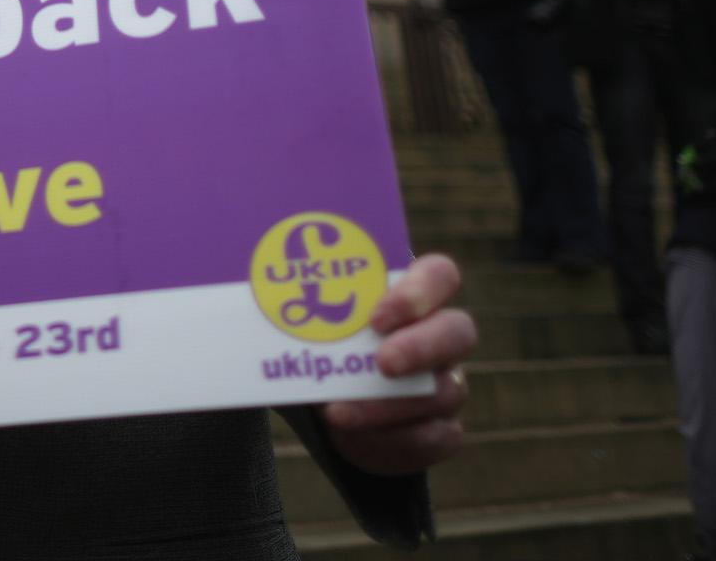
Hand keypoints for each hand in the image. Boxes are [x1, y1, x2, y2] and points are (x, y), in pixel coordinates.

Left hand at [320, 253, 474, 476]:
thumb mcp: (309, 320)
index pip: (440, 275)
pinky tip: (357, 438)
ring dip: (390, 404)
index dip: (418, 292)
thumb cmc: (320, 344)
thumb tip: (255, 286)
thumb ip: (300, 302)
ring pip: (445, 392)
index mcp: (414, 295)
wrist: (325, 405)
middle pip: (460, 331)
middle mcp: (440, 336)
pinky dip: (397, 440)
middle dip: (420, 347)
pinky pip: (441, 437)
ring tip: (337, 413)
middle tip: (381, 363)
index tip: (376, 316)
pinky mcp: (441, 428)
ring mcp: (447, 383)